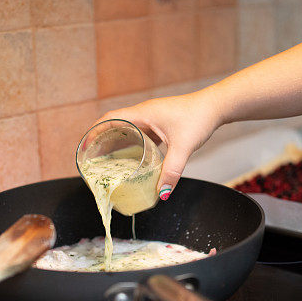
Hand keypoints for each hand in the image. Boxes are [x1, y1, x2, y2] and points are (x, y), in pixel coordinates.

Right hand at [97, 91, 221, 199]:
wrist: (216, 106)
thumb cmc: (198, 119)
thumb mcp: (183, 147)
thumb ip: (172, 171)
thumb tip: (162, 194)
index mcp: (143, 114)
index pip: (110, 119)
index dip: (95, 131)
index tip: (85, 146)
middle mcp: (144, 113)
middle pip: (115, 124)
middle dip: (102, 139)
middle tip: (93, 158)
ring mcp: (152, 117)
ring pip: (128, 128)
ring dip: (117, 141)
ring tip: (108, 159)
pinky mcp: (160, 122)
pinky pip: (140, 132)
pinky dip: (132, 143)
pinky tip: (134, 157)